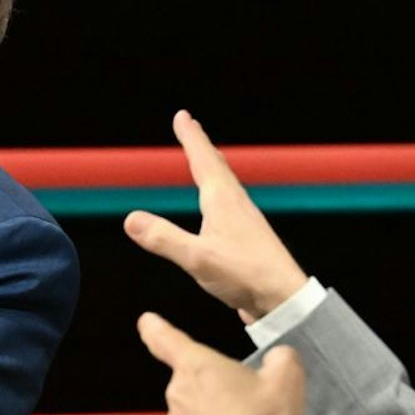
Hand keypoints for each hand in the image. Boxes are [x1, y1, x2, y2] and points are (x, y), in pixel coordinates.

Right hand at [123, 110, 308, 323]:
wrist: (284, 298)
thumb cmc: (246, 276)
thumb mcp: (197, 258)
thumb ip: (163, 238)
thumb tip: (131, 220)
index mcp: (224, 201)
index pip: (204, 160)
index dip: (191, 137)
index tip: (183, 116)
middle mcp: (236, 205)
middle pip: (217, 167)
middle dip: (201, 147)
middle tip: (191, 128)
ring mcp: (244, 222)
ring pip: (225, 186)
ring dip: (212, 169)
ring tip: (205, 162)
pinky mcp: (247, 240)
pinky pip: (228, 206)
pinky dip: (217, 195)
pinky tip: (217, 209)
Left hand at [137, 312, 305, 414]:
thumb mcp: (287, 377)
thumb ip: (279, 357)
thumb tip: (276, 359)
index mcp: (199, 367)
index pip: (166, 340)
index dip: (155, 329)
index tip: (146, 322)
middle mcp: (178, 394)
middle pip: (193, 385)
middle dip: (214, 391)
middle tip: (245, 407)